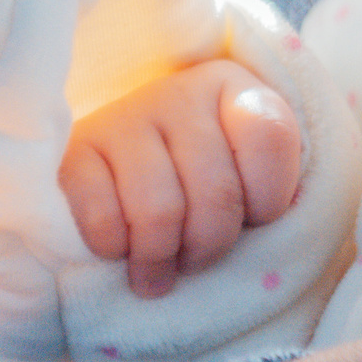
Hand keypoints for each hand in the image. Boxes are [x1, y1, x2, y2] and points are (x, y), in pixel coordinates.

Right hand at [58, 59, 301, 295]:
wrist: (116, 170)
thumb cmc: (201, 178)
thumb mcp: (250, 171)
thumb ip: (273, 187)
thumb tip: (286, 238)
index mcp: (233, 88)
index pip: (270, 138)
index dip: (268, 199)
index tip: (255, 218)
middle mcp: (179, 92)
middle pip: (216, 192)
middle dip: (211, 245)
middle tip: (198, 262)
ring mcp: (124, 118)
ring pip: (160, 212)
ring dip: (162, 258)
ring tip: (160, 273)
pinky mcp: (75, 152)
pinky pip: (102, 218)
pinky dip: (114, 249)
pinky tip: (118, 249)